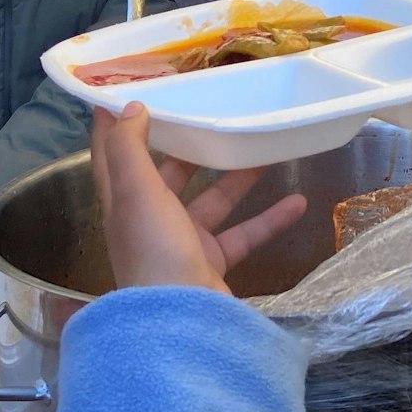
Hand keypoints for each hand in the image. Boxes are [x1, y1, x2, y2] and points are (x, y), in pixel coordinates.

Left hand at [90, 104, 306, 291]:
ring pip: (212, 201)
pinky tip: (298, 201)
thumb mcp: (136, 192)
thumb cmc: (154, 250)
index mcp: (123, 201)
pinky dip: (267, 219)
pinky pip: (242, 234)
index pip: (113, 154)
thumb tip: (129, 108)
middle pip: (168, 173)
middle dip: (190, 144)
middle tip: (215, 109)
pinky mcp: (211, 265)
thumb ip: (130, 148)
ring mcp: (182, 245)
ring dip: (238, 177)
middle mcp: (149, 221)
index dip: (115, 123)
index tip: (127, 89)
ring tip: (266, 147)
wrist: (181, 323)